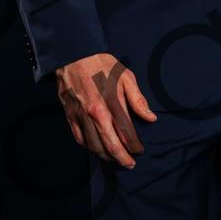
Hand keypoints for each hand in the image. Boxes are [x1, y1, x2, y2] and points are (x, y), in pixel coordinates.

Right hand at [55, 53, 157, 167]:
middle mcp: (94, 113)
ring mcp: (80, 116)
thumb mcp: (126, 76)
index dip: (134, 146)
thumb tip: (150, 118)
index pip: (126, 133)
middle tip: (130, 164)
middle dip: (122, 158)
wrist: (74, 55)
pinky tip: (97, 147)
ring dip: (106, 156)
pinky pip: (80, 139)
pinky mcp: (70, 116)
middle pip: (110, 145)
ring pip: (94, 146)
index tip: (140, 150)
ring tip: (115, 158)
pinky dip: (89, 147)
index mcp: (111, 103)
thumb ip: (138, 100)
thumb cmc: (102, 64)